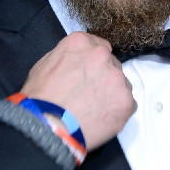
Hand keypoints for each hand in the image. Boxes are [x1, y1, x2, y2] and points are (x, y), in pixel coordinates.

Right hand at [20, 32, 136, 149]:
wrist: (47, 126)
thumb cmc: (40, 100)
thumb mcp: (43, 65)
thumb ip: (66, 56)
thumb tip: (76, 61)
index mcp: (80, 43)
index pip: (98, 46)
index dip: (93, 62)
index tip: (90, 73)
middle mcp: (102, 56)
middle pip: (111, 64)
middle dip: (103, 77)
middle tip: (89, 94)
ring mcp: (116, 78)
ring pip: (121, 84)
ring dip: (111, 93)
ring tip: (93, 109)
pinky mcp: (126, 100)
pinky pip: (128, 104)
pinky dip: (117, 111)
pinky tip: (101, 118)